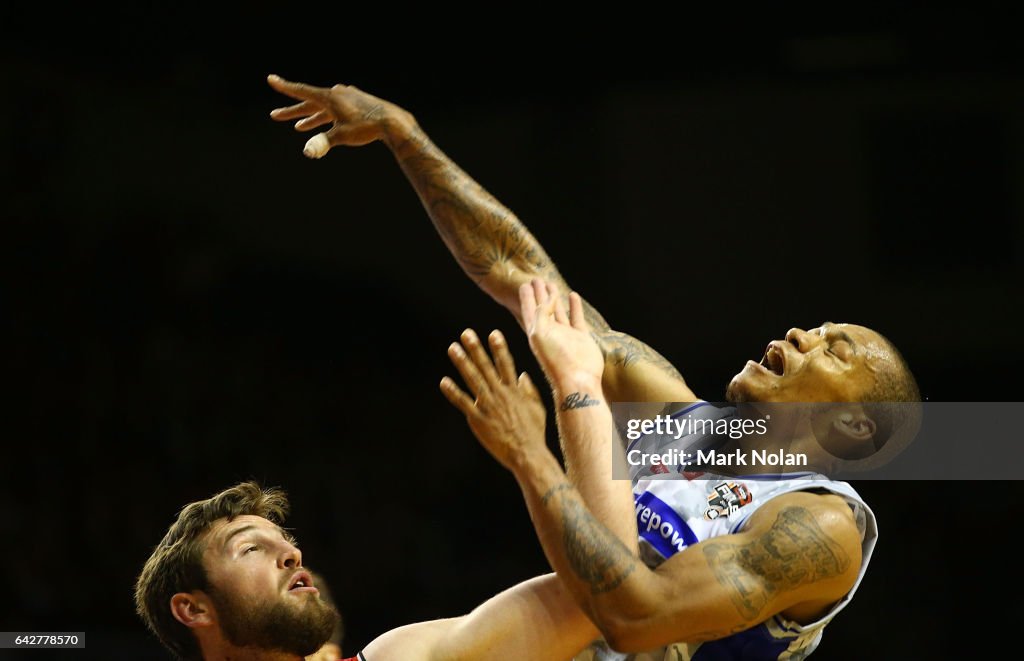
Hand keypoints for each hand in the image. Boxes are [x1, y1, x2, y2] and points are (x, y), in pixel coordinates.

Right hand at [267, 74, 414, 157]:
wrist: (392, 122)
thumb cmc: (367, 128)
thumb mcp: (342, 136)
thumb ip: (323, 143)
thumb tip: (308, 152)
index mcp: (329, 98)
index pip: (302, 91)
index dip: (285, 87)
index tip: (271, 79)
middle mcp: (336, 94)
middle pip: (309, 103)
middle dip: (292, 111)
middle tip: (275, 115)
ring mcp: (347, 97)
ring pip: (322, 108)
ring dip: (310, 117)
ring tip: (298, 127)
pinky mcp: (356, 103)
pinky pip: (335, 109)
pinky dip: (326, 116)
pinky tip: (325, 119)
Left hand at [440, 328, 546, 470]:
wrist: (527, 454)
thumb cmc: (534, 432)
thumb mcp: (537, 407)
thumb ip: (529, 389)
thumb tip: (522, 375)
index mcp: (515, 390)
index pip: (506, 364)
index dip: (499, 348)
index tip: (493, 333)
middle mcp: (501, 394)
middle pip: (486, 367)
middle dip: (476, 348)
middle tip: (466, 333)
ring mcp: (489, 406)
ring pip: (473, 380)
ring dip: (462, 363)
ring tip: (453, 348)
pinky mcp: (478, 420)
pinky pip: (463, 403)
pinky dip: (453, 392)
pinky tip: (444, 382)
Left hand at [519, 279, 603, 387]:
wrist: (578, 379)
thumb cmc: (555, 359)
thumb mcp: (540, 333)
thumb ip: (541, 312)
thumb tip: (548, 296)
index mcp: (536, 333)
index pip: (528, 310)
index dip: (526, 297)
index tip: (524, 284)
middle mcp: (549, 332)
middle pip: (542, 308)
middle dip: (539, 294)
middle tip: (535, 278)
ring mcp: (565, 335)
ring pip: (558, 311)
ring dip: (554, 297)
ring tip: (551, 283)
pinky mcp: (581, 337)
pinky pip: (576, 317)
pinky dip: (574, 306)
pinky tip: (572, 295)